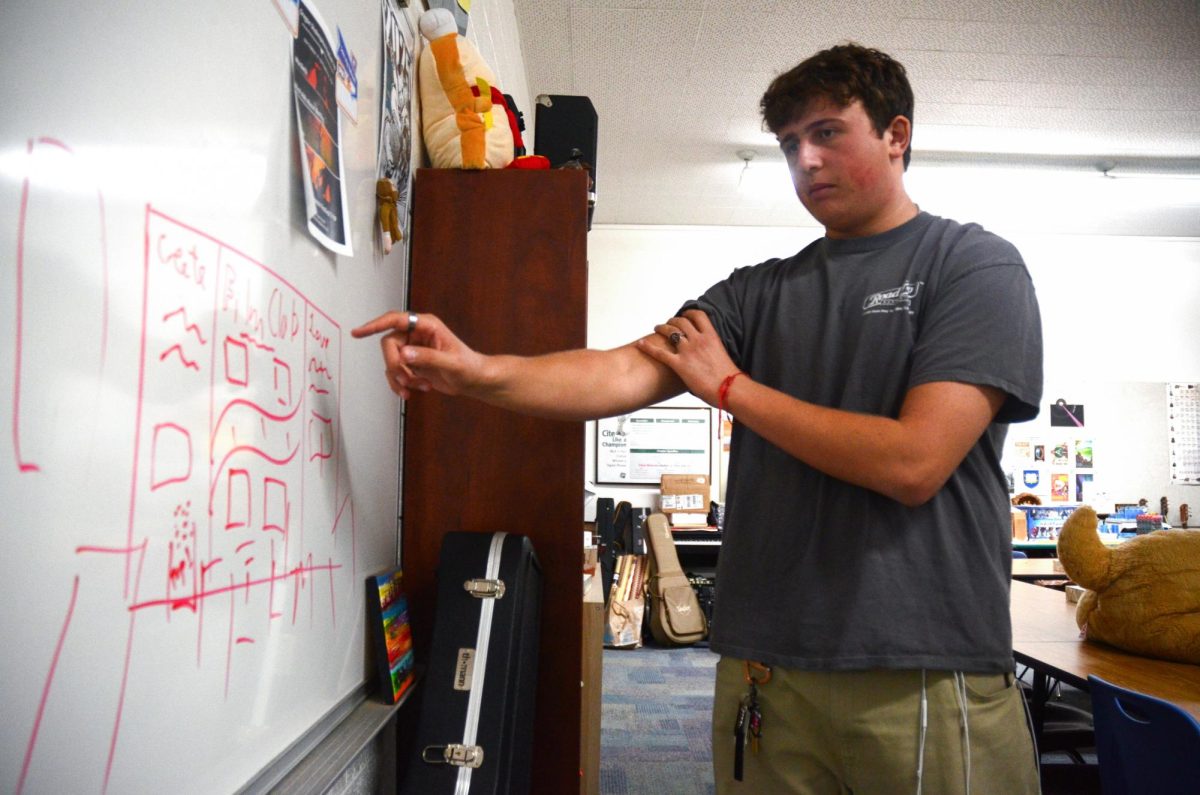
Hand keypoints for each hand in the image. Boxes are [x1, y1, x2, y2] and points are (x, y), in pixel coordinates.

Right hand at [351, 311, 486, 398]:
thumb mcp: (451, 363)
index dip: (375, 324)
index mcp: (427, 325)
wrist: (475, 381)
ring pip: (391, 361)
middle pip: (389, 344)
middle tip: (406, 380)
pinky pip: (396, 372)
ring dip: (401, 377)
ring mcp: (413, 349)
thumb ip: (428, 358)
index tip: (358, 332)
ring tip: (418, 386)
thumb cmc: (470, 367)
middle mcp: (417, 335)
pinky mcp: (412, 364)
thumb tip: (404, 353)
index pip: (395, 320)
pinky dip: (402, 384)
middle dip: (395, 365)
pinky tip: (416, 390)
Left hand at [635, 309, 738, 405]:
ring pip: (670, 332)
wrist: (729, 388)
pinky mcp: (679, 364)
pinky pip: (660, 353)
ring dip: (662, 328)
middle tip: (669, 323)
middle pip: (681, 322)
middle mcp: (698, 340)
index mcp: (711, 336)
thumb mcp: (722, 355)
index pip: (698, 316)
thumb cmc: (728, 377)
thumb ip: (712, 348)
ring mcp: (688, 351)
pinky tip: (641, 344)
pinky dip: (648, 347)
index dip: (689, 313)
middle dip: (672, 321)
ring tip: (657, 328)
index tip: (685, 314)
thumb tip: (708, 351)